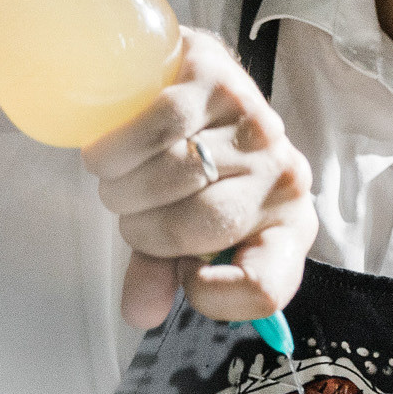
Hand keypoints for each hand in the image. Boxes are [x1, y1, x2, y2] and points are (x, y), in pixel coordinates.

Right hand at [83, 27, 315, 329]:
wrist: (195, 82)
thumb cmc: (193, 167)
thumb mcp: (180, 229)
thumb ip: (161, 271)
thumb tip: (139, 314)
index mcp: (287, 229)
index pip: (267, 285)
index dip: (217, 295)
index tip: (184, 276)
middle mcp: (284, 178)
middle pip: (205, 224)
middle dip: (146, 229)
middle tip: (130, 214)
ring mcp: (258, 125)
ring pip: (178, 172)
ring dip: (125, 187)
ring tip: (117, 180)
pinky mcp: (222, 79)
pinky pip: (160, 123)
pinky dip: (117, 147)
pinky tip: (105, 154)